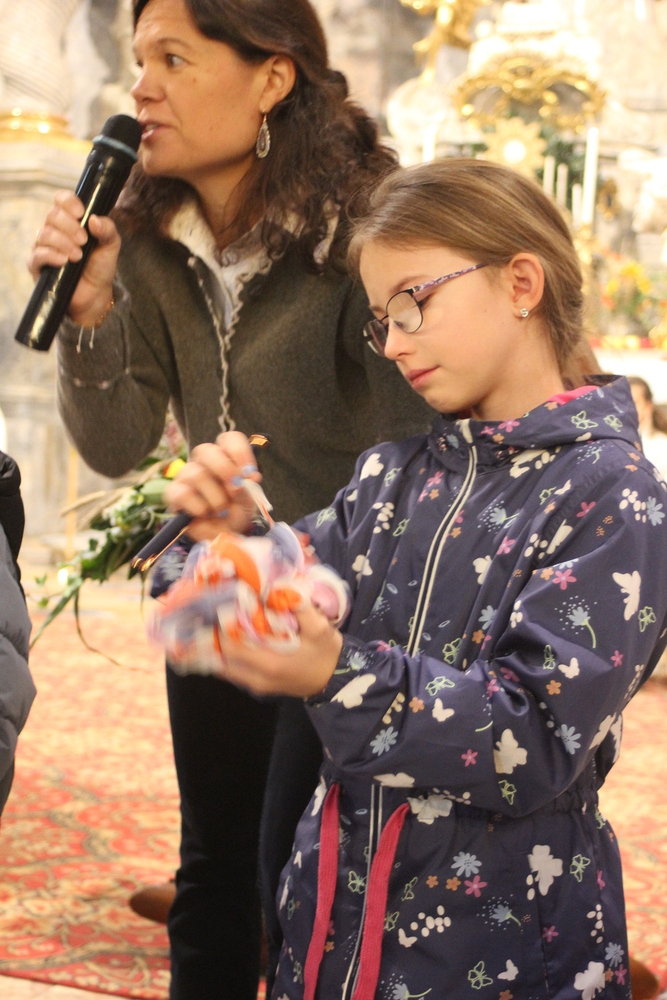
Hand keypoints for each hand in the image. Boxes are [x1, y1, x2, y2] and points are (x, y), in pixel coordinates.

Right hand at [28, 190, 119, 325]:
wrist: (95, 293)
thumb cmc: (99, 266)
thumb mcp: (111, 246)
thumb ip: (107, 230)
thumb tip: (94, 219)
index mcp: (70, 220)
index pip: (61, 200)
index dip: (68, 201)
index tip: (81, 213)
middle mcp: (54, 230)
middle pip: (53, 215)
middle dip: (70, 226)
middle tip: (84, 241)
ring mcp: (43, 247)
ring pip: (44, 234)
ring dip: (63, 242)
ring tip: (78, 256)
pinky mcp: (37, 265)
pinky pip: (37, 255)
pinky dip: (51, 255)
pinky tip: (64, 261)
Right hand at [165, 431, 260, 540]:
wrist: (221, 535)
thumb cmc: (235, 511)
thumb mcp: (247, 502)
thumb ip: (246, 490)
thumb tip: (242, 482)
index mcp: (225, 457)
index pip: (229, 440)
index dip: (240, 452)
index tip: (250, 473)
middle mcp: (204, 462)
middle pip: (206, 450)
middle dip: (224, 469)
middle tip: (235, 488)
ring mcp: (186, 475)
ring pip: (196, 474)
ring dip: (215, 496)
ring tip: (222, 510)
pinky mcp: (173, 492)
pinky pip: (183, 494)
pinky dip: (198, 507)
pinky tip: (204, 514)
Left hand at [217, 605, 342, 697]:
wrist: (334, 679)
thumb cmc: (325, 654)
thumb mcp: (320, 628)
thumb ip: (301, 608)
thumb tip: (280, 588)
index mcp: (269, 663)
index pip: (230, 646)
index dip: (222, 626)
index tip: (222, 605)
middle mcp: (256, 678)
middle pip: (220, 657)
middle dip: (215, 634)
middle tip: (216, 611)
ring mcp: (255, 685)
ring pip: (223, 666)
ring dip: (219, 645)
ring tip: (218, 623)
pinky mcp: (256, 685)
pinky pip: (232, 670)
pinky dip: (226, 655)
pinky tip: (229, 638)